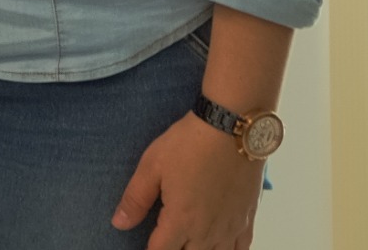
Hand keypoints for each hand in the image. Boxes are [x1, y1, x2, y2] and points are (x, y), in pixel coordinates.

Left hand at [114, 112, 263, 248]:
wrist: (232, 129)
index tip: (146, 244)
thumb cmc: (188, 144)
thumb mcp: (152, 166)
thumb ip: (135, 199)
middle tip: (166, 237)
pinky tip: (218, 247)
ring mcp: (231, 228)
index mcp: (181, 221)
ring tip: (188, 241)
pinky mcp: (248, 220)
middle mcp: (207, 232)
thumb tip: (119, 224)